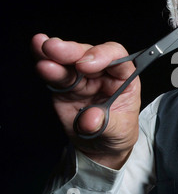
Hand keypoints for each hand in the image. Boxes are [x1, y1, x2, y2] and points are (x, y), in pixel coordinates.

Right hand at [31, 33, 140, 168]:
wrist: (102, 147)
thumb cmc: (118, 132)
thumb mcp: (120, 132)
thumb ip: (106, 124)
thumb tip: (89, 120)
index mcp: (124, 78)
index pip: (118, 58)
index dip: (102, 56)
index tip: (85, 65)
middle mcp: (103, 73)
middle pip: (89, 54)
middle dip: (72, 51)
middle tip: (55, 49)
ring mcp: (82, 78)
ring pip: (69, 61)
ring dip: (54, 54)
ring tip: (40, 46)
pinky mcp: (64, 87)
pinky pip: (55, 74)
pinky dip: (45, 63)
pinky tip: (37, 53)